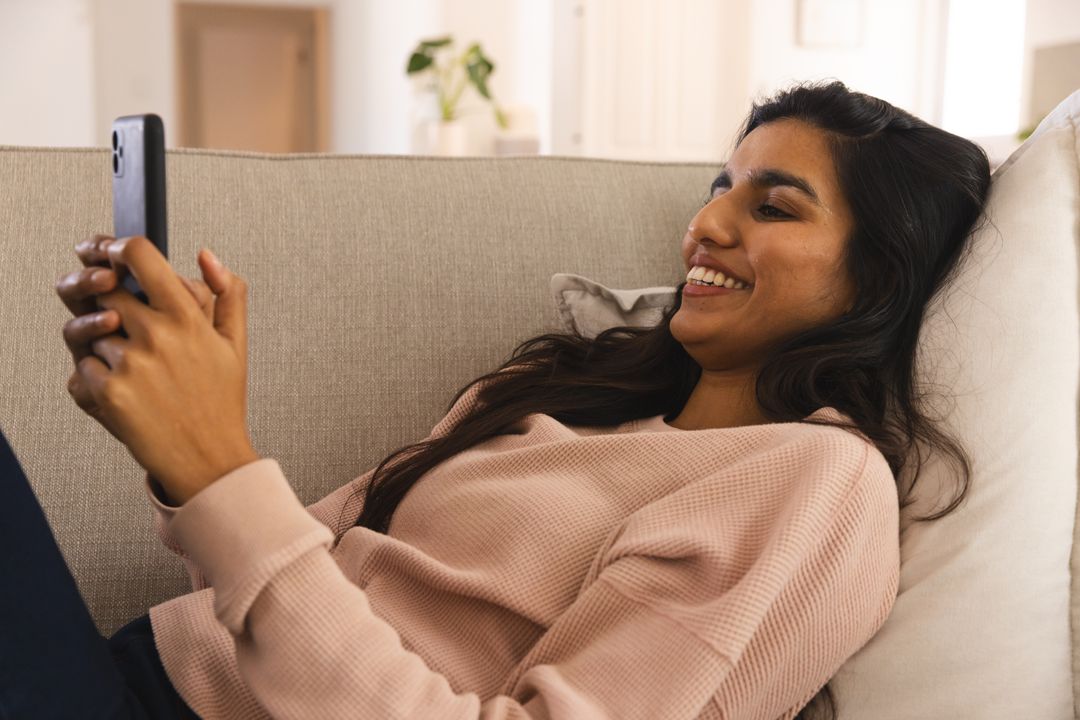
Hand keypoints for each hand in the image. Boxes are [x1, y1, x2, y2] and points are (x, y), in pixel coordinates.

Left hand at [57, 235, 217, 443]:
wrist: (209, 458)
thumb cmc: (221, 400)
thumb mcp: (235, 343)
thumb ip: (229, 292)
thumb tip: (206, 255)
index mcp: (187, 317)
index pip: (139, 255)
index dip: (120, 248)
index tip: (117, 255)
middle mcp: (156, 335)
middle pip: (107, 293)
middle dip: (114, 306)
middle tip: (133, 328)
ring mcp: (129, 363)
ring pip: (94, 332)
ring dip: (108, 346)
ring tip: (140, 371)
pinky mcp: (108, 392)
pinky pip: (84, 365)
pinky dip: (99, 375)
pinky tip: (129, 391)